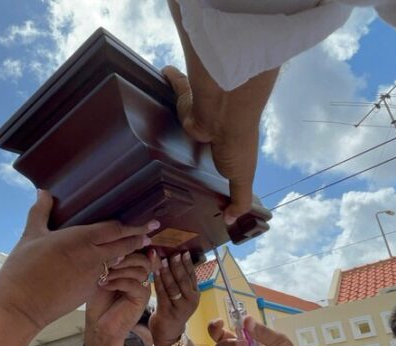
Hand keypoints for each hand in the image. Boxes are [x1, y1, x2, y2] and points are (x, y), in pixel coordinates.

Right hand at [0, 190, 158, 330]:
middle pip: (124, 245)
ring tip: (138, 248)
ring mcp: (93, 277)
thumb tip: (44, 192)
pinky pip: (107, 277)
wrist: (19, 307)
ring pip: (118, 262)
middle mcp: (92, 257)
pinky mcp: (89, 292)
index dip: (134, 225)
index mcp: (80, 239)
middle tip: (152, 232)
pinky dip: (113, 270)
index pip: (115, 229)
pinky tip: (114, 267)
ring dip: (129, 256)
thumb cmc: (22, 268)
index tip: (148, 221)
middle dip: (139, 238)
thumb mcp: (31, 235)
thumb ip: (41, 212)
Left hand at [85, 251, 155, 345]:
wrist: (99, 326)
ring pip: (139, 269)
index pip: (138, 252)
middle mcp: (141, 278)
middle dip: (124, 257)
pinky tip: (104, 285)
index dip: (128, 248)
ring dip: (119, 270)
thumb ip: (112, 262)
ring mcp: (143, 288)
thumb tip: (114, 244)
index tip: (110, 247)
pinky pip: (134, 283)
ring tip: (104, 276)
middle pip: (142, 258)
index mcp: (133, 270)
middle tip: (108, 262)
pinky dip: (118, 282)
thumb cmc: (98, 302)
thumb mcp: (103, 276)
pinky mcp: (141, 299)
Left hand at [149, 251, 199, 345]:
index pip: (192, 275)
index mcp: (195, 294)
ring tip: (162, 260)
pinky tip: (154, 272)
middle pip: (184, 279)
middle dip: (178, 265)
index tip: (183, 251)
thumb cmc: (174, 310)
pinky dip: (158, 281)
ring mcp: (180, 307)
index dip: (187, 263)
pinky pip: (162, 293)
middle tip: (172, 253)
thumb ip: (182, 281)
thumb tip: (179, 258)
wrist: (169, 334)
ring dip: (167, 271)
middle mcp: (190, 301)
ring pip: (173, 286)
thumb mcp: (183, 297)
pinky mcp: (168, 312)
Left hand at [162, 64, 276, 223]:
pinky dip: (169, 77)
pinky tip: (160, 75)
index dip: (204, 156)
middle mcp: (210, 127)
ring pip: (183, 107)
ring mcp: (197, 110)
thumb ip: (239, 198)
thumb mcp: (242, 178)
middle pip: (196, 131)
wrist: (227, 115)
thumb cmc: (236, 146)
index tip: (192, 163)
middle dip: (187, 133)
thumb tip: (231, 220)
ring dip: (175, 106)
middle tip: (166, 143)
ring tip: (153, 116)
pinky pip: (176, 82)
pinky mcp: (186, 96)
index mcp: (221, 146)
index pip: (212, 153)